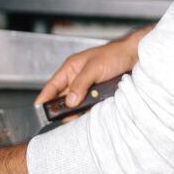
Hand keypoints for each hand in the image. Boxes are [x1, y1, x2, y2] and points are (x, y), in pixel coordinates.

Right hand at [35, 24, 153, 107]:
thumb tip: (70, 101)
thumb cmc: (114, 55)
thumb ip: (80, 84)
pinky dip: (89, 110)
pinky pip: (89, 106)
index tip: (38, 110)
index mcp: (71, 69)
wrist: (135, 56)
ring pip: (76, 104)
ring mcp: (87, 87)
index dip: (44, 98)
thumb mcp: (94, 68)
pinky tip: (92, 112)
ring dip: (78, 110)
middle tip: (66, 118)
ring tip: (83, 113)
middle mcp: (76, 78)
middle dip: (63, 109)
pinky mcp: (98, 94)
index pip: (52, 86)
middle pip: (63, 99)